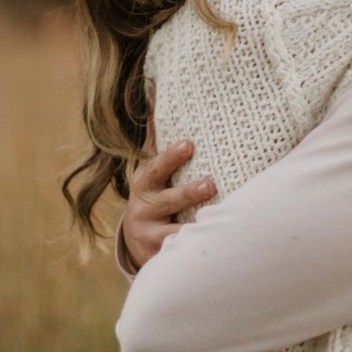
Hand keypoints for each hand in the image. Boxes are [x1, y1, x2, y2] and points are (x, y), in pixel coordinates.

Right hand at [120, 140, 216, 271]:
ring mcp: (153, 234)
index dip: (171, 156)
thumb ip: (154, 137)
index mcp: (145, 182)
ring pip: (174, 232)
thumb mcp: (150, 167)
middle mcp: (145, 208)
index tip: (189, 144)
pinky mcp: (162, 256)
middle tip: (211, 183)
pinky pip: (179, 255)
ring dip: (193, 228)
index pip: (156, 167)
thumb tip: (153, 94)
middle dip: (188, 193)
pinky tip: (213, 251)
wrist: (136, 238)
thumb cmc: (153, 192)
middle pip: (167, 200)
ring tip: (215, 223)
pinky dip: (192, 253)